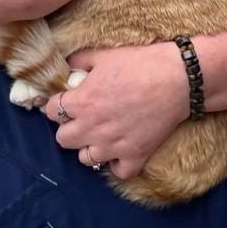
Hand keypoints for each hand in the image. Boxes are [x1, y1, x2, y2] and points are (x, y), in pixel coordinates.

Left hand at [44, 43, 189, 179]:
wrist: (176, 78)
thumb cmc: (139, 64)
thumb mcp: (103, 55)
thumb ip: (79, 61)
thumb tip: (66, 65)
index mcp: (82, 102)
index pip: (51, 111)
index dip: (57, 104)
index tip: (67, 100)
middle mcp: (93, 128)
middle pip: (63, 139)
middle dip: (68, 127)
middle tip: (81, 117)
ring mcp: (113, 146)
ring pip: (85, 159)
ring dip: (89, 146)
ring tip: (99, 134)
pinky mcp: (135, 156)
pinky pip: (117, 172)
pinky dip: (116, 164)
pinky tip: (120, 149)